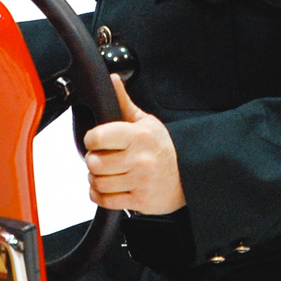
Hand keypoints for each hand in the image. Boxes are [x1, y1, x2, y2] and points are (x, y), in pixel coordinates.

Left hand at [83, 74, 186, 214]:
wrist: (188, 175)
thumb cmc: (163, 148)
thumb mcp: (146, 122)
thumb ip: (124, 102)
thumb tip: (112, 80)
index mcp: (138, 136)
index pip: (98, 138)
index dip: (91, 139)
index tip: (95, 140)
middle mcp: (139, 159)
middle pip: (94, 163)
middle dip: (93, 160)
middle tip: (101, 158)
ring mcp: (140, 182)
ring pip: (98, 183)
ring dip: (96, 179)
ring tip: (105, 173)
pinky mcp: (140, 201)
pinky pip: (106, 201)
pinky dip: (100, 195)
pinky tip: (107, 187)